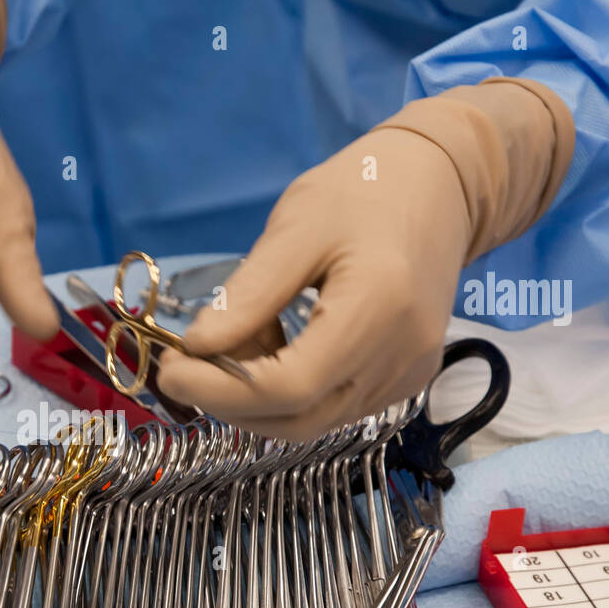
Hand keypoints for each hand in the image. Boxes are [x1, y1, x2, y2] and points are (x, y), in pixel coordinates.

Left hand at [157, 127, 469, 441]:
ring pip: (312, 420)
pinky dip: (287, 392)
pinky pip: (332, 406)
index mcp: (378, 309)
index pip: (288, 388)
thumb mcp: (295, 227)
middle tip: (185, 364)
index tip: (169, 368)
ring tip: (235, 342)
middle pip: (298, 419)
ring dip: (255, 398)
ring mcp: (409, 376)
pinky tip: (273, 347)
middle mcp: (402, 358)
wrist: (440, 187)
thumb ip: (248, 295)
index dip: (219, 390)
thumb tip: (195, 349)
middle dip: (229, 402)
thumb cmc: (363, 192)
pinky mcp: (405, 382)